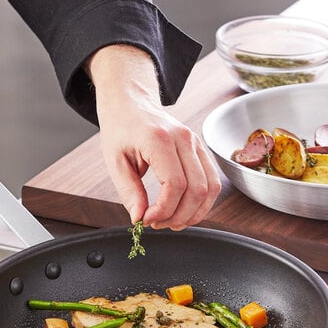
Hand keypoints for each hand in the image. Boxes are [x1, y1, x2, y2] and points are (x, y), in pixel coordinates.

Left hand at [87, 45, 220, 229]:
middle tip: (157, 224)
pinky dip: (202, 203)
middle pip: (197, 189)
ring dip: (194, 213)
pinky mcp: (201, 150)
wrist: (131, 104)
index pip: (174, 184)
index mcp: (159, 139)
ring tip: (172, 222)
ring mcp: (196, 143)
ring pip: (211, 188)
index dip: (163, 210)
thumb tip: (139, 218)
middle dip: (179, 216)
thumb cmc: (121, 130)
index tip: (146, 220)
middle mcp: (184, 139)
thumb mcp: (115, 162)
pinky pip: (213, 182)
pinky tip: (184, 211)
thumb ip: (129, 191)